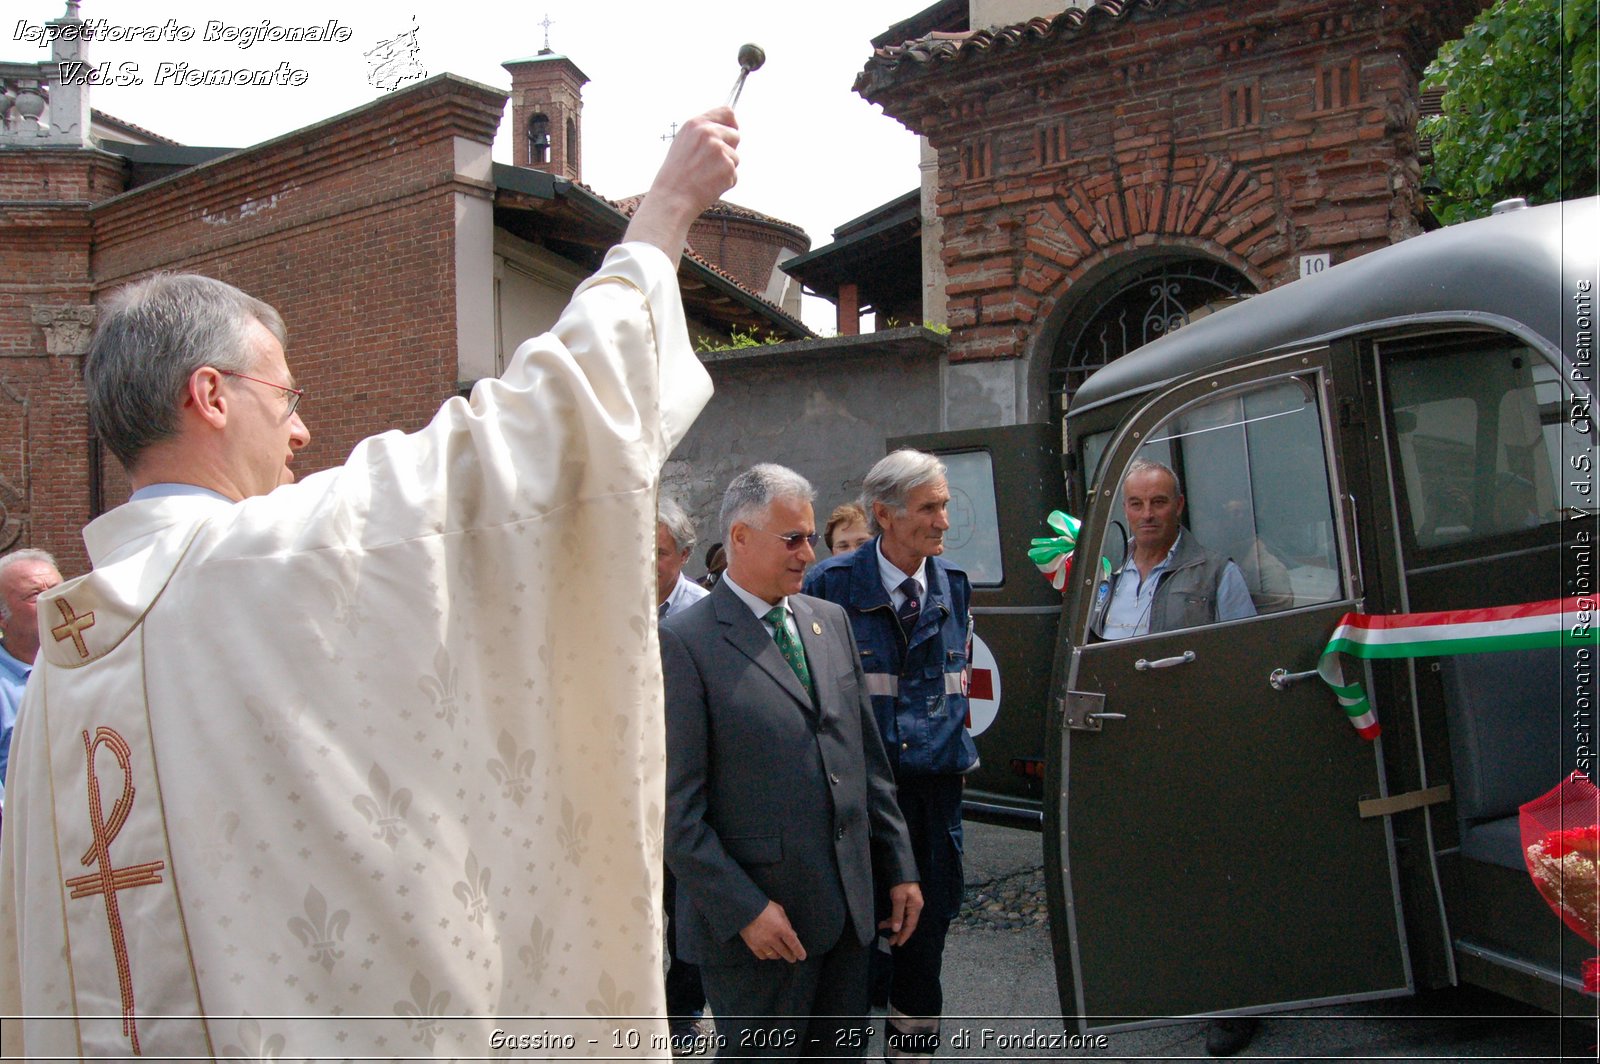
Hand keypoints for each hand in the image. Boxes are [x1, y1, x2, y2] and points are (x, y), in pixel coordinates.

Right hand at [623, 108, 739, 258]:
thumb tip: (725, 129)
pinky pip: (734, 175)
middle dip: (729, 149)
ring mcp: (719, 150)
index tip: (731, 132)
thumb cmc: (676, 174)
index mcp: (696, 123)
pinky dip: (725, 182)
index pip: (726, 112)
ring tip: (705, 176)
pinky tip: (708, 185)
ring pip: (735, 158)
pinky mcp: (728, 167)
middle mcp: (709, 132)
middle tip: (710, 164)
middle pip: (735, 135)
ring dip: (725, 168)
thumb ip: (703, 133)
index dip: (731, 123)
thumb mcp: (683, 142)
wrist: (672, 198)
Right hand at [738, 900, 806, 962]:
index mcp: (781, 928)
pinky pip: (763, 956)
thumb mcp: (780, 911)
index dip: (799, 951)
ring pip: (774, 956)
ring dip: (779, 955)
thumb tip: (793, 935)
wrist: (745, 908)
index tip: (802, 957)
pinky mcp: (753, 945)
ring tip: (780, 953)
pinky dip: (767, 955)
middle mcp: (773, 938)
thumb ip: (787, 924)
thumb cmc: (765, 907)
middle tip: (792, 958)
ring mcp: (762, 943)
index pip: (793, 944)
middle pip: (785, 952)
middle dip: (790, 956)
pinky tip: (768, 952)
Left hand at [879, 882, 922, 946]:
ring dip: (893, 925)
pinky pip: (899, 914)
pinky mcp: (905, 902)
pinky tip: (884, 922)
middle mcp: (914, 908)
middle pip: (907, 924)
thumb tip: (896, 929)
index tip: (898, 944)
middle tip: (890, 942)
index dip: (904, 935)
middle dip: (898, 933)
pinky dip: (892, 918)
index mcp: (915, 908)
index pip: (911, 925)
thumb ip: (897, 914)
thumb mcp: (898, 898)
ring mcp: (910, 905)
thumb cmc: (901, 884)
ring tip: (882, 928)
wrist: (901, 869)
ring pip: (902, 919)